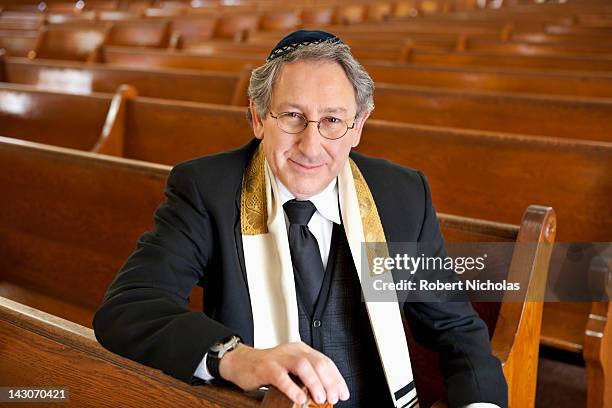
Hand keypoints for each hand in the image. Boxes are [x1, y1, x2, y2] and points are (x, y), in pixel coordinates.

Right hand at [218, 341, 349, 404]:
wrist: (240, 362)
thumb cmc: (267, 368)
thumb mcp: (291, 369)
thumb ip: (307, 377)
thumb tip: (326, 394)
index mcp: (302, 350)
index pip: (325, 361)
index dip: (336, 378)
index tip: (343, 393)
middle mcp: (293, 350)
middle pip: (317, 362)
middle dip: (328, 381)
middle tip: (334, 397)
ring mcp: (279, 357)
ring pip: (302, 366)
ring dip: (314, 383)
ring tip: (320, 398)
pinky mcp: (266, 367)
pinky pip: (281, 376)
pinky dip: (292, 388)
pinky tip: (299, 399)